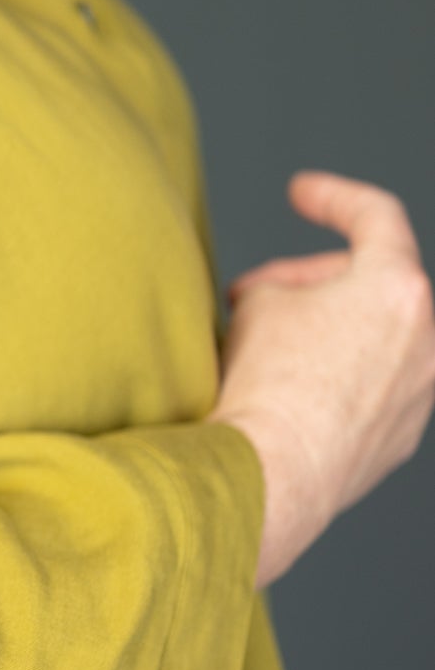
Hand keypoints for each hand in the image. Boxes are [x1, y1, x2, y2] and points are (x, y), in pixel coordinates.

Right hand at [205, 170, 434, 588]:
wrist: (270, 476)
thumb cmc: (266, 386)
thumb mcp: (259, 304)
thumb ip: (284, 285)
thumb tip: (285, 302)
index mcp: (399, 289)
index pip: (375, 216)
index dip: (331, 196)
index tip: (300, 193)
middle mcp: (430, 341)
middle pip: (372, 282)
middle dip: (310, 280)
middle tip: (253, 293)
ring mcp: (422, 394)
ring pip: (376, 339)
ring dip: (326, 330)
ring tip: (268, 346)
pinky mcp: (402, 439)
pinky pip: (372, 388)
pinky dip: (337, 378)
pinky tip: (288, 394)